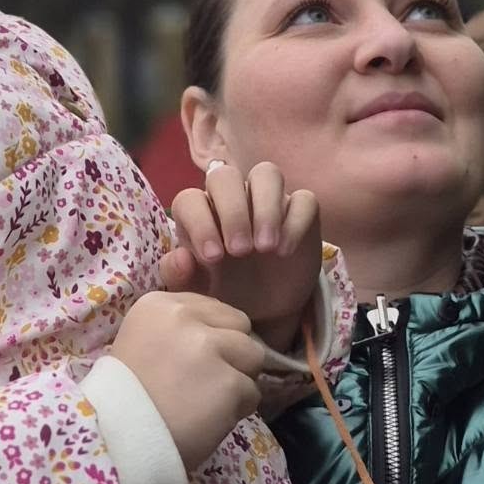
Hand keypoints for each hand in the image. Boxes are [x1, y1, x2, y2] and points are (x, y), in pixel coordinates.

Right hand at [110, 291, 265, 474]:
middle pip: (240, 326)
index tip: (193, 362)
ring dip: (239, 380)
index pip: (214, 308)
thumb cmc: (126, 397)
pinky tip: (209, 419)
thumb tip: (222, 331)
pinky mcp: (228, 382)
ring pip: (254, 356)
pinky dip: (238, 410)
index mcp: (159, 305)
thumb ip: (179, 330)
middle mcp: (184, 317)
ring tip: (209, 401)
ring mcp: (208, 348)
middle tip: (206, 381)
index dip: (213, 336)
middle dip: (232, 353)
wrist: (116, 440)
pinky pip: (253, 392)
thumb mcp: (142, 341)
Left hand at [160, 161, 322, 352]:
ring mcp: (267, 200)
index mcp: (199, 214)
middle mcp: (232, 199)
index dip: (200, 223)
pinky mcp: (300, 211)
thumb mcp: (199, 295)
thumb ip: (180, 279)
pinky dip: (295, 221)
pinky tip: (285, 251)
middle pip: (225, 177)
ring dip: (266, 208)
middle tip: (240, 251)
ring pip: (266, 174)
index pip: (191, 200)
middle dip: (232, 211)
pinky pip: (303, 199)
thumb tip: (181, 257)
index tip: (213, 258)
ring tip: (266, 247)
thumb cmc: (225, 294)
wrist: (264, 309)